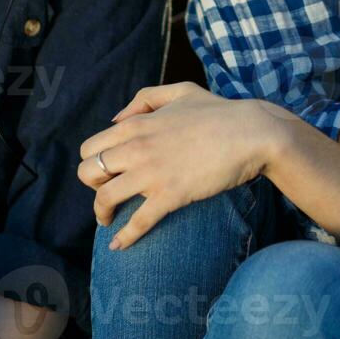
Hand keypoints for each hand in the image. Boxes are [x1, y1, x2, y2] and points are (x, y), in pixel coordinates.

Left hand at [77, 82, 286, 247]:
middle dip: (92, 186)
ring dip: (101, 214)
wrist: (251, 133)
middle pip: (88, 173)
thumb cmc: (218, 112)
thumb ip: (144, 100)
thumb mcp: (180, 92)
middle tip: (108, 192)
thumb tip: (116, 119)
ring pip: (104, 199)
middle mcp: (136, 148)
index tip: (107, 172)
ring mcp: (152, 174)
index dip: (93, 162)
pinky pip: (137, 222)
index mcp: (136, 125)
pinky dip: (124, 238)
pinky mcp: (170, 196)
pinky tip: (118, 246)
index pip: (91, 148)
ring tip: (108, 221)